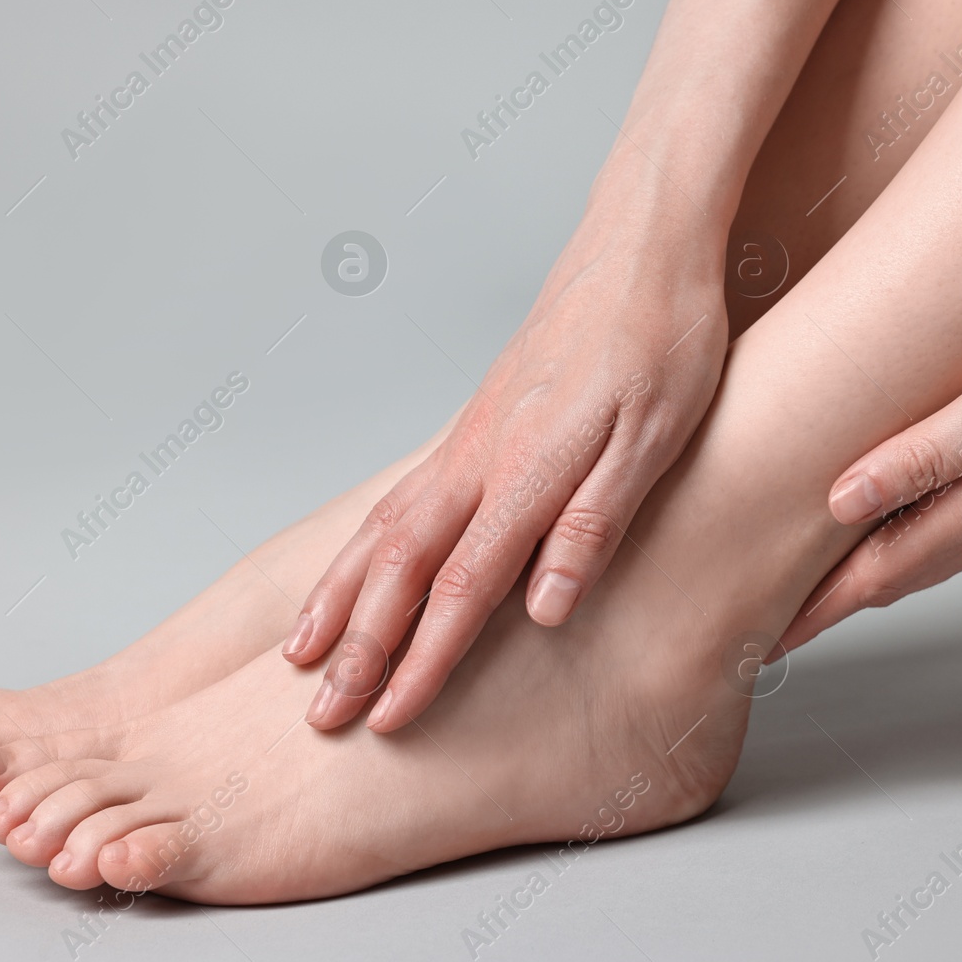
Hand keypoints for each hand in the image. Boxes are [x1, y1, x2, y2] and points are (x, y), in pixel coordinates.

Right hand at [288, 175, 728, 731]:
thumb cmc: (663, 337)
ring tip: (299, 650)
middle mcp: (480, 457)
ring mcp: (470, 438)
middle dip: (356, 647)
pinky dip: (364, 546)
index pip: (461, 588)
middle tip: (317, 712)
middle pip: (399, 568)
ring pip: (384, 530)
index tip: (386, 719)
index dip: (422, 660)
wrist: (641, 243)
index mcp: (526, 469)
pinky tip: (359, 565)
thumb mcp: (655, 438)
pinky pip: (399, 498)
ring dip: (340, 597)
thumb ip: (595, 524)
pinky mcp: (477, 424)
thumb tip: (545, 611)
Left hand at [779, 286, 961, 651]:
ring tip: (812, 579)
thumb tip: (841, 501)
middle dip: (827, 603)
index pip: (873, 581)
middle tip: (769, 620)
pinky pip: (955, 528)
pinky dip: (907, 539)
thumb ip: (927, 455)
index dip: (813, 613)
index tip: (760, 642)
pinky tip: (890, 520)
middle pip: (891, 579)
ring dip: (864, 574)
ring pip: (923, 556)